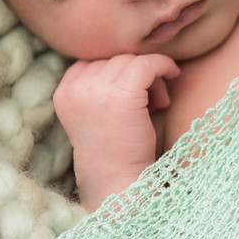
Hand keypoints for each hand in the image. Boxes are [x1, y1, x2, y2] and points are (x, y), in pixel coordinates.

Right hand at [53, 53, 179, 208]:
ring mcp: (97, 89)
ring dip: (151, 76)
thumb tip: (132, 57)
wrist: (118, 181)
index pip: (94, 61)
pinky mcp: (122, 94)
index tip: (134, 93)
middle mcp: (76, 88)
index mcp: (65, 92)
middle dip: (137, 75)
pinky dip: (164, 66)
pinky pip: (147, 63)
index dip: (118, 72)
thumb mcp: (96, 114)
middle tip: (153, 100)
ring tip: (159, 102)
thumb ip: (100, 87)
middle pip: (114, 59)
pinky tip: (173, 76)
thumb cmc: (115, 151)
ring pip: (132, 60)